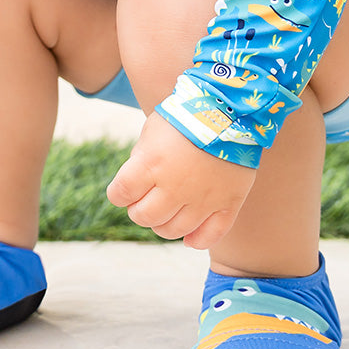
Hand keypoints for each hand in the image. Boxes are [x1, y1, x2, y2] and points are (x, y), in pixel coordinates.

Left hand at [106, 112, 254, 248]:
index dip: (118, 194)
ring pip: (173, 230)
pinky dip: (196, 240)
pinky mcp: (227, 203)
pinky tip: (189, 237)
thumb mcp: (151, 131)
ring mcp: (202, 199)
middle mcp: (174, 187)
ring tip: (166, 213)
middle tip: (144, 200)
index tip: (123, 190)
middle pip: (144, 217)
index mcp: (150, 164)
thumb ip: (140, 159)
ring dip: (162, 225)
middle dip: (138, 210)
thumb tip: (133, 186)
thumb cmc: (185, 116)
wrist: (230, 108)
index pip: (120, 194)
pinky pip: (210, 235)